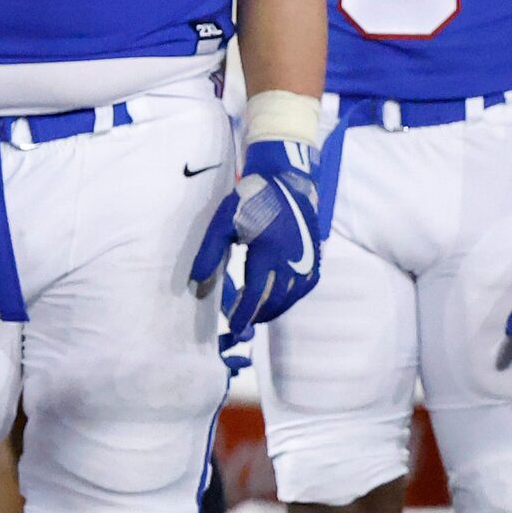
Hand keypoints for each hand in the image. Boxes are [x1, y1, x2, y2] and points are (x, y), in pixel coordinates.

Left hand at [190, 139, 320, 350]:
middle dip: (256, 317)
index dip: (244, 315)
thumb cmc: (249, 201)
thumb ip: (208, 256)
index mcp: (268, 250)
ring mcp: (307, 259)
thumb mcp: (221, 225)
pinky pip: (305, 287)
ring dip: (273, 310)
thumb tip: (196, 287)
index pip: (255, 293)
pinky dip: (290, 299)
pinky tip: (277, 302)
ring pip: (291, 296)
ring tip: (254, 317)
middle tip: (241, 329)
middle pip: (274, 299)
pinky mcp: (315, 256)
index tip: (234, 331)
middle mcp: (292, 259)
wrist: (285, 181)